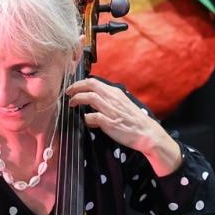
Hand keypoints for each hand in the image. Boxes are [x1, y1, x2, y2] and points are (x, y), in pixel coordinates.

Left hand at [65, 78, 180, 175]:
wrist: (146, 132)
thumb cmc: (133, 120)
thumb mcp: (122, 104)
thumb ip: (108, 100)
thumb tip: (93, 100)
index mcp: (115, 92)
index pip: (94, 82)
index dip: (80, 83)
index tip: (73, 88)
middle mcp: (112, 98)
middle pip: (90, 86)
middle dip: (75, 87)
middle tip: (68, 93)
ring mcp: (111, 110)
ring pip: (89, 98)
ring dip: (78, 100)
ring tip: (72, 104)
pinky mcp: (110, 123)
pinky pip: (93, 117)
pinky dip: (86, 118)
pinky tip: (85, 120)